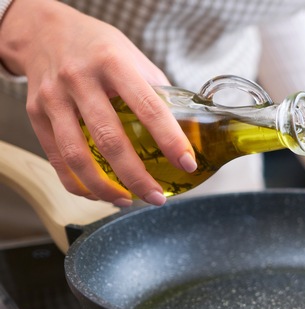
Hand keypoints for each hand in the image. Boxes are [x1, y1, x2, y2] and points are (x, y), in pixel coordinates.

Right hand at [0, 0, 195, 205]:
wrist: (42, 30)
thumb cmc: (97, 46)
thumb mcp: (132, 56)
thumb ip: (156, 91)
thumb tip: (187, 128)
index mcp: (113, 63)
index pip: (148, 107)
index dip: (170, 140)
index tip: (187, 163)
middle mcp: (80, 80)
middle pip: (110, 139)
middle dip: (137, 176)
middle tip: (157, 197)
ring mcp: (54, 98)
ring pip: (77, 156)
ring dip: (105, 188)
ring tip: (128, 200)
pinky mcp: (35, 114)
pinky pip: (57, 159)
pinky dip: (78, 184)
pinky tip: (99, 193)